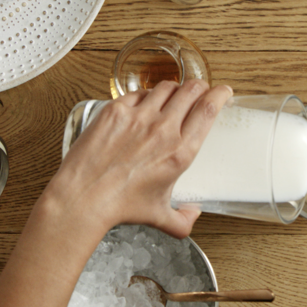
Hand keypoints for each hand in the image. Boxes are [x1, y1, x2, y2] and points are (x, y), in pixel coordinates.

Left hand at [40, 80, 231, 239]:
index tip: (223, 92)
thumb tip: (193, 214)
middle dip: (200, 87)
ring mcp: (138, 117)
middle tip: (200, 90)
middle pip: (191, 90)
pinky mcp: (116, 111)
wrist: (83, 198)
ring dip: (174, 90)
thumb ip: (183, 219)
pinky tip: (143, 105)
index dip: (220, 95)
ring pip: (166, 87)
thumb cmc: (119, 206)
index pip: (208, 109)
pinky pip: (138, 93)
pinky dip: (145, 96)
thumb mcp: (159, 216)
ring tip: (172, 96)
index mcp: (180, 152)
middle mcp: (163, 130)